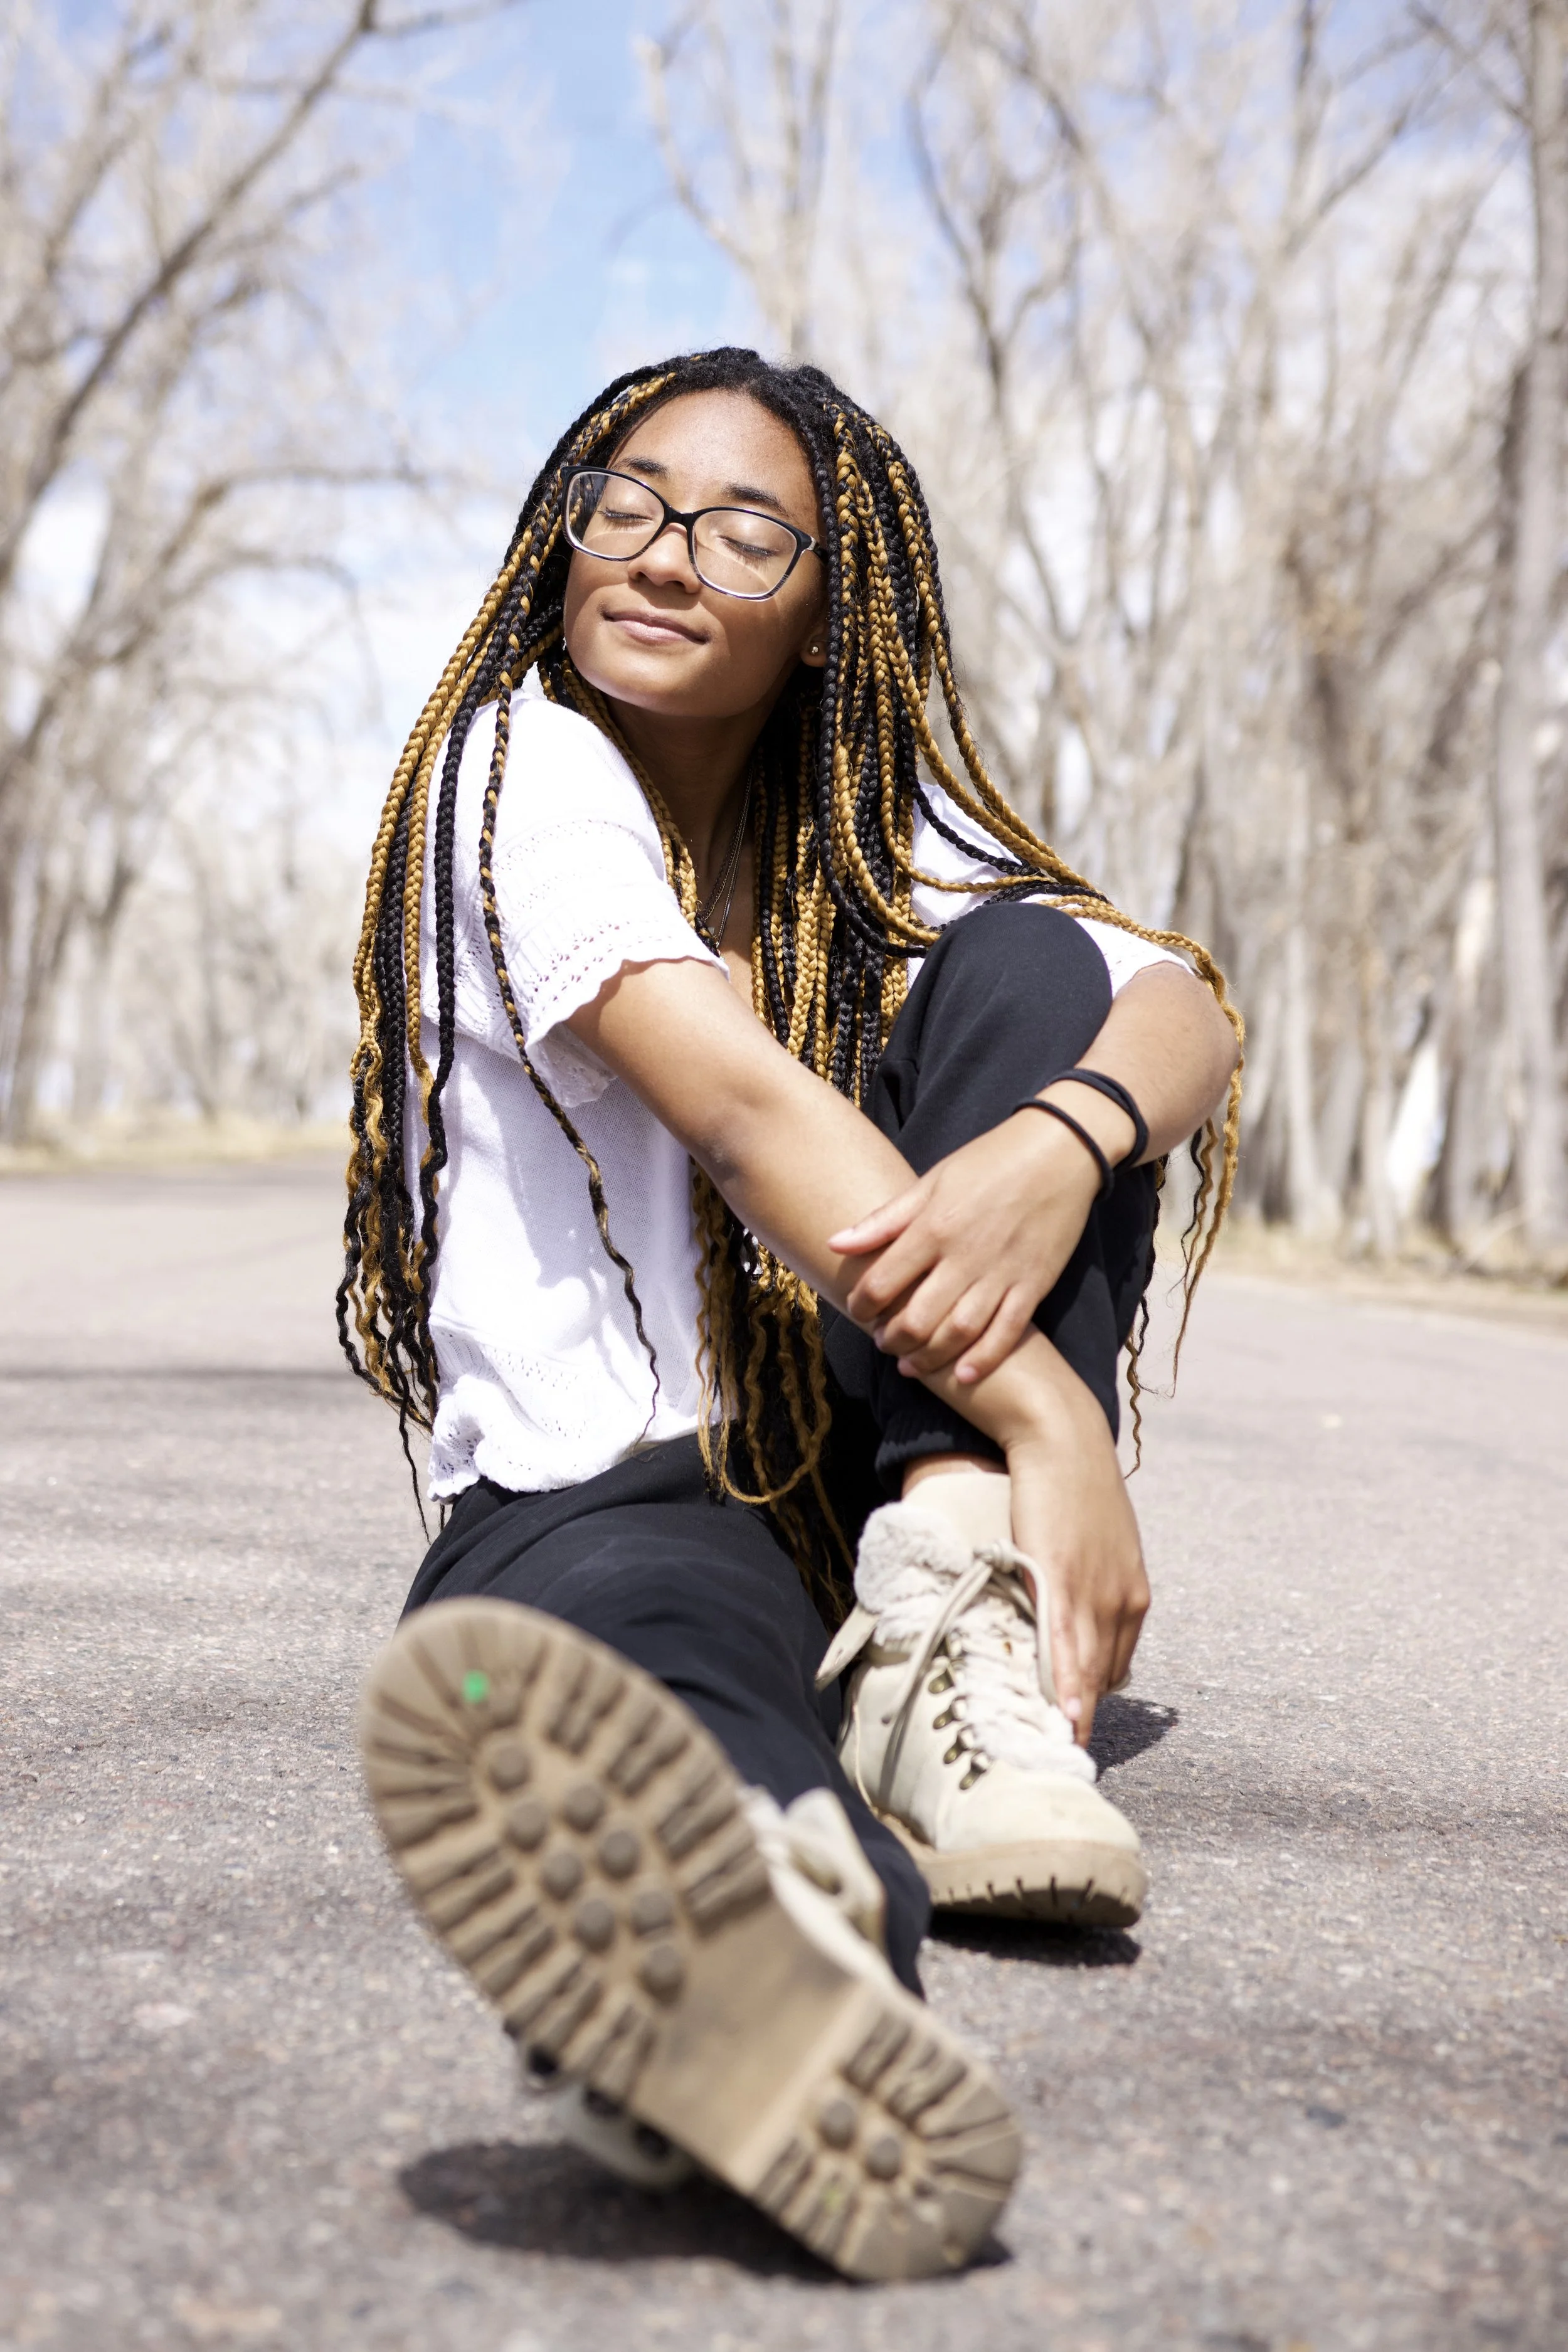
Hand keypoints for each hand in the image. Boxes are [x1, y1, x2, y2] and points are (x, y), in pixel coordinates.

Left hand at [829, 1099, 1125, 1383]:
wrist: (1059, 1152)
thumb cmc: (988, 1163)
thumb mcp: (932, 1182)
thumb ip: (884, 1219)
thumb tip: (835, 1243)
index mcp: (933, 1227)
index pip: (883, 1281)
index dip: (863, 1304)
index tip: (859, 1310)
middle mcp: (965, 1256)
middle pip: (918, 1318)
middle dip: (893, 1339)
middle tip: (883, 1343)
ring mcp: (1002, 1273)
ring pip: (959, 1332)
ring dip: (929, 1357)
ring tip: (911, 1364)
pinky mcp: (1034, 1285)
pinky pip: (1007, 1332)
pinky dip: (984, 1358)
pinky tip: (964, 1375)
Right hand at [924, 1327, 1149, 1746]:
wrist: (1065, 1441)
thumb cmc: (1077, 1491)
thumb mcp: (1099, 1545)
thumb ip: (1094, 1586)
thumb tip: (1078, 1622)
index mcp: (1131, 1596)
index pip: (1114, 1665)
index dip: (1093, 1700)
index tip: (1077, 1731)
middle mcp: (1120, 1601)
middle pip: (1102, 1675)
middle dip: (1085, 1715)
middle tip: (1063, 1755)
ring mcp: (1092, 1592)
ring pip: (1087, 1667)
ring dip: (1075, 1710)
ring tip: (1059, 1747)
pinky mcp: (1059, 1578)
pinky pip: (1063, 1640)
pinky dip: (1064, 1679)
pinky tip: (1063, 1710)